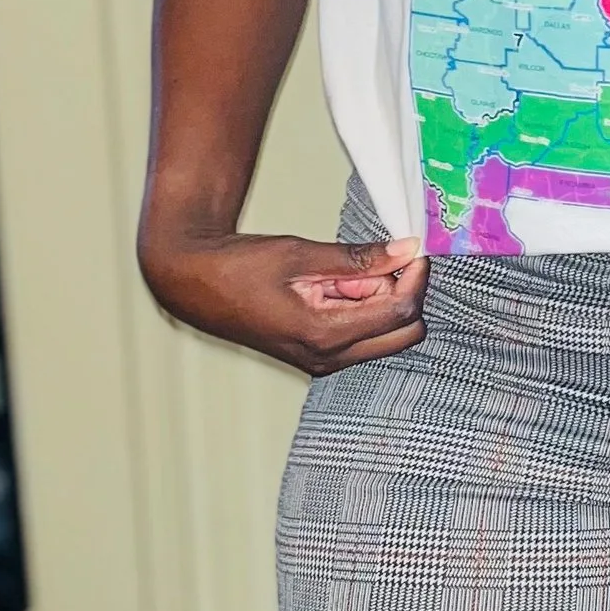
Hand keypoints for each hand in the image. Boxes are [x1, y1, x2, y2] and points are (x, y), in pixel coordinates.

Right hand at [139, 223, 428, 375]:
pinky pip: (360, 335)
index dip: (416, 277)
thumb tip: (404, 251)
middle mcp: (327, 358)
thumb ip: (357, 258)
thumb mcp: (300, 254)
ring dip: (380, 300)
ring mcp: (323, 361)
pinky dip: (361, 307)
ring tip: (339, 271)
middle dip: (404, 294)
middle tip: (382, 258)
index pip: (399, 312)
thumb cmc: (237, 269)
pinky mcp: (318, 355)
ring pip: (384, 335)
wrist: (193, 285)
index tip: (414, 249)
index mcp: (323, 335)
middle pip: (403, 333)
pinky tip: (333, 283)